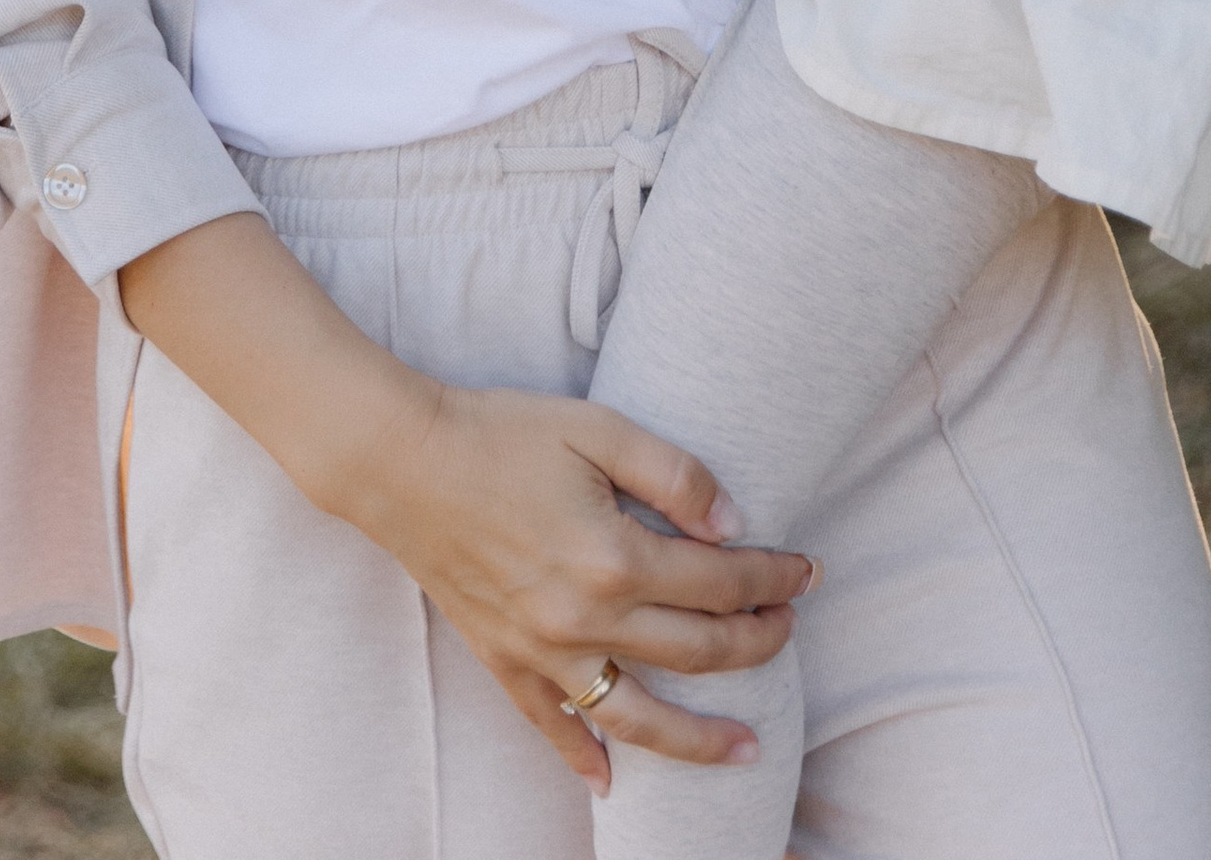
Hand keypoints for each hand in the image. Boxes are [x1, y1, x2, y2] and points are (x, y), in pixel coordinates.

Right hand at [119, 213, 808, 792]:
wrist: (403, 459)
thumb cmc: (503, 432)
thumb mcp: (598, 426)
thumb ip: (673, 474)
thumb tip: (733, 524)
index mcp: (615, 556)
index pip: (720, 582)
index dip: (774, 577)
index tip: (808, 571)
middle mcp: (585, 618)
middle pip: (695, 651)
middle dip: (757, 644)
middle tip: (791, 632)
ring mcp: (542, 649)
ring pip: (637, 716)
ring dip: (698, 739)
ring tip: (745, 750)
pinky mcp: (504, 659)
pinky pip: (551, 726)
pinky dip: (583, 757)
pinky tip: (613, 784)